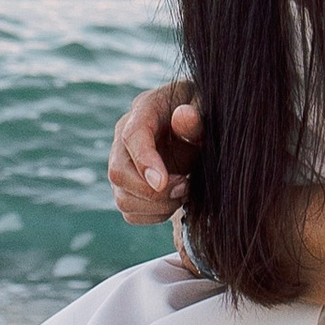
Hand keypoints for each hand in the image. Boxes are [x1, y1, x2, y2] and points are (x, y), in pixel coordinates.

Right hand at [108, 78, 200, 223]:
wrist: (197, 127)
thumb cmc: (202, 115)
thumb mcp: (205, 110)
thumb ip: (196, 118)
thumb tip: (184, 116)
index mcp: (144, 110)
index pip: (132, 136)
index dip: (144, 162)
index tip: (162, 182)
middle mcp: (124, 138)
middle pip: (118, 173)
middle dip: (153, 192)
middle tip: (185, 187)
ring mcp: (123, 164)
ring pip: (123, 199)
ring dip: (158, 206)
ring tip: (184, 192)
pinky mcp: (127, 187)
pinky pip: (131, 213)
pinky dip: (155, 215)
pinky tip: (175, 200)